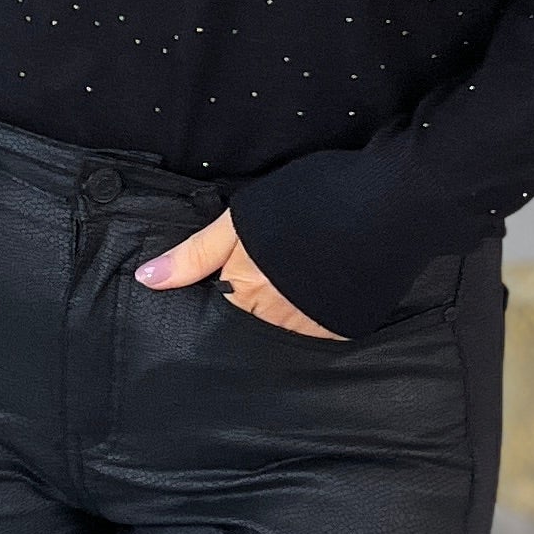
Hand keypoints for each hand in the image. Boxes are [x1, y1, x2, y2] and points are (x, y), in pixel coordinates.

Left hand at [134, 208, 338, 336]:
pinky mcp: (344, 329)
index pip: (222, 307)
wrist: (386, 203)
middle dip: (257, 300)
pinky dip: (317, 313)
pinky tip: (324, 285)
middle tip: (276, 267)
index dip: (228, 287)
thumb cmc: (308, 202)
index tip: (243, 270)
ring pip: (285, 327)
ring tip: (301, 273)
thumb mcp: (240, 220)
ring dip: (287, 309)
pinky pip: (319, 330)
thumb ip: (194, 255)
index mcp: (245, 293)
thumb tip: (146, 280)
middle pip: (253, 320)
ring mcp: (313, 328)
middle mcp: (276, 320)